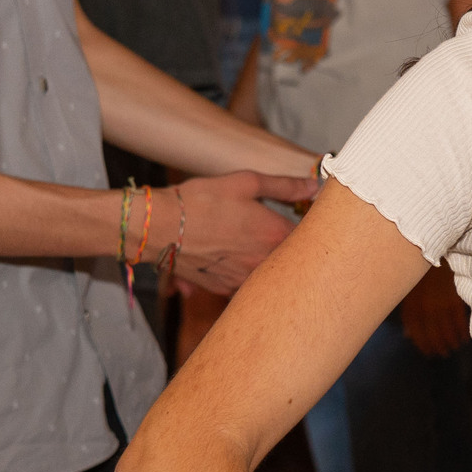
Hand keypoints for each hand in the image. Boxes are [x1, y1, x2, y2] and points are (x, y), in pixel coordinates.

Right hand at [168, 171, 319, 294]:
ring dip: (264, 264)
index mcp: (276, 236)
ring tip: (244, 245)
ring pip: (267, 275)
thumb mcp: (245, 182)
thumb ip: (284, 186)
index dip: (310, 228)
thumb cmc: (200, 200)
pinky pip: (242, 285)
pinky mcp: (224, 289)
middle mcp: (265, 263)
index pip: (312, 237)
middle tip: (271, 234)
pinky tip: (227, 258)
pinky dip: (239, 274)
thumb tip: (314, 186)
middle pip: (292, 261)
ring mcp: (244, 280)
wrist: (158, 227)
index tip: (303, 220)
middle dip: (289, 249)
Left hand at [398, 267, 471, 357]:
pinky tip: (463, 338)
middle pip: (431, 333)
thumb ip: (408, 312)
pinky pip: (458, 320)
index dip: (422, 344)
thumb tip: (407, 334)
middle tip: (442, 354)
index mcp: (411, 305)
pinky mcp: (454, 300)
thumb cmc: (422, 272)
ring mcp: (440, 305)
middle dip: (437, 346)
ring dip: (449, 342)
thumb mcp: (409, 290)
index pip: (416, 331)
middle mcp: (424, 308)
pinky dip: (461, 331)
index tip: (428, 352)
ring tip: (453, 348)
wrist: (439, 252)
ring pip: (445, 330)